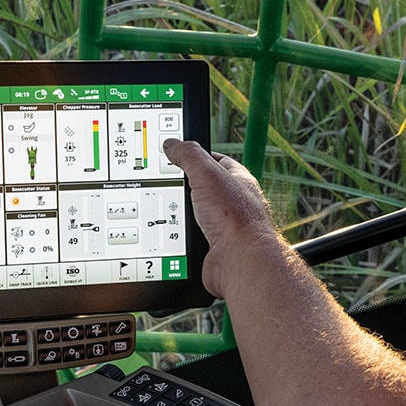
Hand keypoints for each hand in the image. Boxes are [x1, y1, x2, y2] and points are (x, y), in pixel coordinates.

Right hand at [163, 139, 280, 297]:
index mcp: (237, 180)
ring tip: (168, 214)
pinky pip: (189, 237)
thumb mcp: (207, 174)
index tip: (175, 155)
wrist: (239, 261)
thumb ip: (189, 155)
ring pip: (193, 215)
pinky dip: (180, 237)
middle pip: (200, 188)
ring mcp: (222, 226)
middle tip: (166, 186)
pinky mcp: (212, 246)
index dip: (195, 157)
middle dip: (182, 190)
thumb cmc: (236, 219)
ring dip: (180, 217)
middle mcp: (232, 203)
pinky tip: (174, 235)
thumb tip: (172, 144)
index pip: (214, 160)